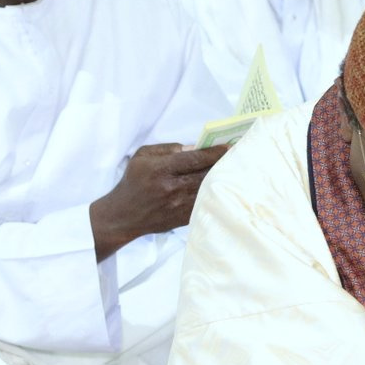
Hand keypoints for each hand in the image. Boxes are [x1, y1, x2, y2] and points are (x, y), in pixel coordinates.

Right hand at [89, 142, 227, 258]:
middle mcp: (172, 188)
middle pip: (206, 174)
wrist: (124, 215)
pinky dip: (216, 195)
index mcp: (161, 170)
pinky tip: (225, 187)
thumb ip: (169, 149)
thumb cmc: (134, 181)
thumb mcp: (143, 156)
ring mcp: (179, 206)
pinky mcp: (184, 218)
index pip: (195, 159)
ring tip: (237, 169)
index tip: (230, 146)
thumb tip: (195, 147)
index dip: (215, 152)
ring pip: (209, 190)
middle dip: (224, 164)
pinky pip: (205, 204)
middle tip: (240, 155)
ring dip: (224, 179)